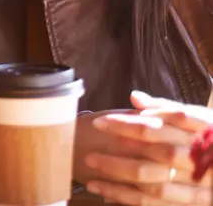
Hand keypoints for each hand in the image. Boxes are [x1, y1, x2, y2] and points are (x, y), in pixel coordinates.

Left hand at [82, 91, 212, 204]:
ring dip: (120, 180)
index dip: (125, 124)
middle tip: (90, 154)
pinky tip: (106, 193)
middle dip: (118, 156)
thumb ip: (168, 109)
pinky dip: (129, 199)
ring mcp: (194, 185)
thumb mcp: (201, 119)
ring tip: (92, 174)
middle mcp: (194, 161)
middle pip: (152, 158)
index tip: (99, 122)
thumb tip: (135, 97)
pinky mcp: (192, 202)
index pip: (153, 128)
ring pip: (152, 185)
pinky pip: (157, 204)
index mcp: (194, 136)